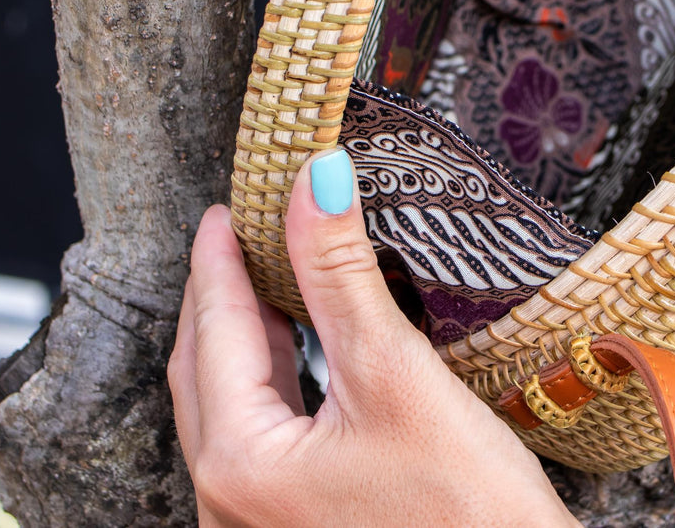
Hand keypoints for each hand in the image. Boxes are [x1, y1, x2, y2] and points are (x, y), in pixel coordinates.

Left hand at [169, 150, 579, 526]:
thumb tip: (314, 180)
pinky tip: (302, 354)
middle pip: (206, 371)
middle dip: (222, 296)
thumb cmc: (468, 513)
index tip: (228, 207)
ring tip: (271, 277)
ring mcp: (258, 523)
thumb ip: (340, 272)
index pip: (214, 331)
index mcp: (238, 465)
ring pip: (232, 407)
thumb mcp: (395, 372)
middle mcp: (229, 503)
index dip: (219, 259)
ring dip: (247, 339)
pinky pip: (261, 441)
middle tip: (246, 231)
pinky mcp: (296, 526)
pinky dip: (272, 383)